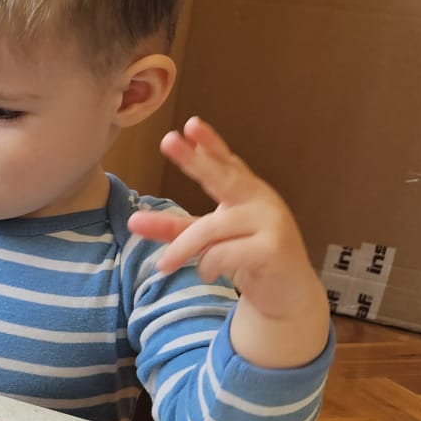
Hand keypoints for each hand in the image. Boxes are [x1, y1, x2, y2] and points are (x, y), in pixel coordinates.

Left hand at [128, 117, 330, 367]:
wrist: (287, 295)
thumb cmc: (246, 259)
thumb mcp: (206, 242)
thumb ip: (174, 229)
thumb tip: (133, 222)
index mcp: (246, 191)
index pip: (226, 162)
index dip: (209, 143)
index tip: (190, 125)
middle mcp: (261, 200)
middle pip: (223, 177)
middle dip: (194, 160)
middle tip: (167, 140)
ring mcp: (272, 222)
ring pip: (211, 228)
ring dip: (182, 248)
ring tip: (165, 266)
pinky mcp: (274, 249)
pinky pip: (224, 253)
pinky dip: (207, 265)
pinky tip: (208, 274)